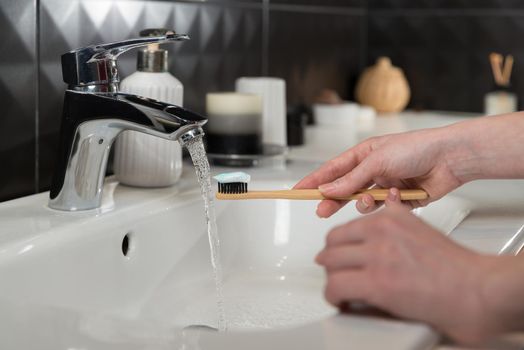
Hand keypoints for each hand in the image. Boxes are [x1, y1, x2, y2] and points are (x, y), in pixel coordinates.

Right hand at [295, 127, 467, 217]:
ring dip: (366, 203)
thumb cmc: (416, 148)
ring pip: (364, 202)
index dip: (314, 181)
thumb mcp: (377, 161)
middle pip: (344, 190)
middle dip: (333, 200)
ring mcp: (385, 185)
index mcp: (363, 155)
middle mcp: (372, 170)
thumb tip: (327, 190)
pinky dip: (389, 205)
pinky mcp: (400, 199)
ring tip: (373, 199)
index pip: (332, 170)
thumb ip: (351, 179)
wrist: (450, 158)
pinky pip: (385, 209)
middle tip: (322, 211)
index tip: (298, 191)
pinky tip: (398, 196)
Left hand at [315, 201, 521, 344]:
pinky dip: (334, 296)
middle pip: (332, 244)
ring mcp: (376, 256)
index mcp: (388, 218)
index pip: (345, 229)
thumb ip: (397, 215)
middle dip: (332, 262)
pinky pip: (336, 286)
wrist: (474, 289)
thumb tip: (386, 198)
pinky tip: (343, 301)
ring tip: (342, 289)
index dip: (339, 247)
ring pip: (330, 264)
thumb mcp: (420, 226)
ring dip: (333, 279)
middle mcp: (379, 233)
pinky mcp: (376, 283)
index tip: (340, 256)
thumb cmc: (453, 265)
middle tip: (339, 273)